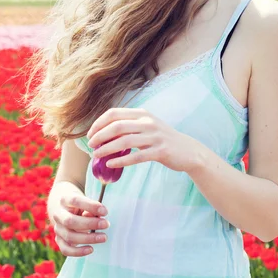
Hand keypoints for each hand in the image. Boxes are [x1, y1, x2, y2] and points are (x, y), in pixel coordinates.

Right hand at [53, 192, 109, 256]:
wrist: (65, 210)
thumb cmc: (80, 205)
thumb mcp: (85, 201)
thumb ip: (91, 208)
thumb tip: (99, 217)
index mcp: (64, 200)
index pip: (75, 201)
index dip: (90, 206)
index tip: (105, 211)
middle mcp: (58, 214)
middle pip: (70, 221)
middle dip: (90, 224)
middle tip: (106, 224)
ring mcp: (58, 228)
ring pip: (69, 236)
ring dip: (88, 238)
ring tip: (103, 237)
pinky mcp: (59, 240)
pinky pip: (66, 249)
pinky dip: (78, 252)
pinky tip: (91, 249)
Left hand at [87, 108, 201, 172]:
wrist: (188, 151)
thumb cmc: (162, 139)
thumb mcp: (146, 127)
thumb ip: (129, 127)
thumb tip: (104, 134)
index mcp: (142, 114)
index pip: (114, 113)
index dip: (99, 123)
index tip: (90, 134)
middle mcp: (148, 122)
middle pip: (117, 126)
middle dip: (100, 135)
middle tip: (91, 145)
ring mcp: (155, 136)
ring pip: (125, 142)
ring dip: (107, 149)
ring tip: (97, 155)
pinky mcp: (160, 151)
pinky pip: (136, 157)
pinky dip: (121, 161)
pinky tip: (111, 164)